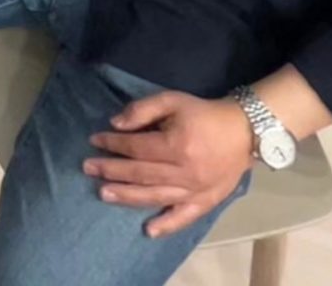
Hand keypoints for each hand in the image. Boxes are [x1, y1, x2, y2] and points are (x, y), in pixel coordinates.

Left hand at [85, 90, 256, 237]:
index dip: (113, 144)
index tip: (94, 140)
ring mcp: (195, 191)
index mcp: (177, 145)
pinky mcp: (206, 202)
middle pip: (141, 174)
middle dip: (111, 170)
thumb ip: (143, 110)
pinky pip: (184, 217)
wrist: (244, 132)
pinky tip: (148, 231)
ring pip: (155, 196)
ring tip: (103, 193)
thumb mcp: (173, 100)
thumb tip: (115, 124)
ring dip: (127, 196)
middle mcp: (184, 172)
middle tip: (88, 168)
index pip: (137, 148)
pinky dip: (167, 225)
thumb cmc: (203, 114)